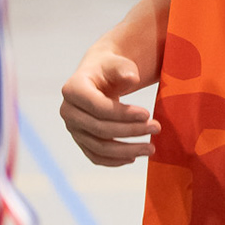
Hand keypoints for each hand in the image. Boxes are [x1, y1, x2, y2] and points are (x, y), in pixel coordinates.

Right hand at [59, 49, 157, 165]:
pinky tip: (134, 157)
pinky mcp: (80, 140)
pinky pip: (96, 156)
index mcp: (72, 89)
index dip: (123, 113)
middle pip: (100, 129)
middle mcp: (68, 111)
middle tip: (156, 128)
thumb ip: (124, 68)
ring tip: (150, 148)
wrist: (99, 77)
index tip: (147, 114)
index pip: (98, 107)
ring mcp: (73, 128)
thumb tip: (133, 79)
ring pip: (99, 147)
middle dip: (130, 131)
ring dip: (127, 150)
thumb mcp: (117, 63)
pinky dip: (114, 160)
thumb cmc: (110, 68)